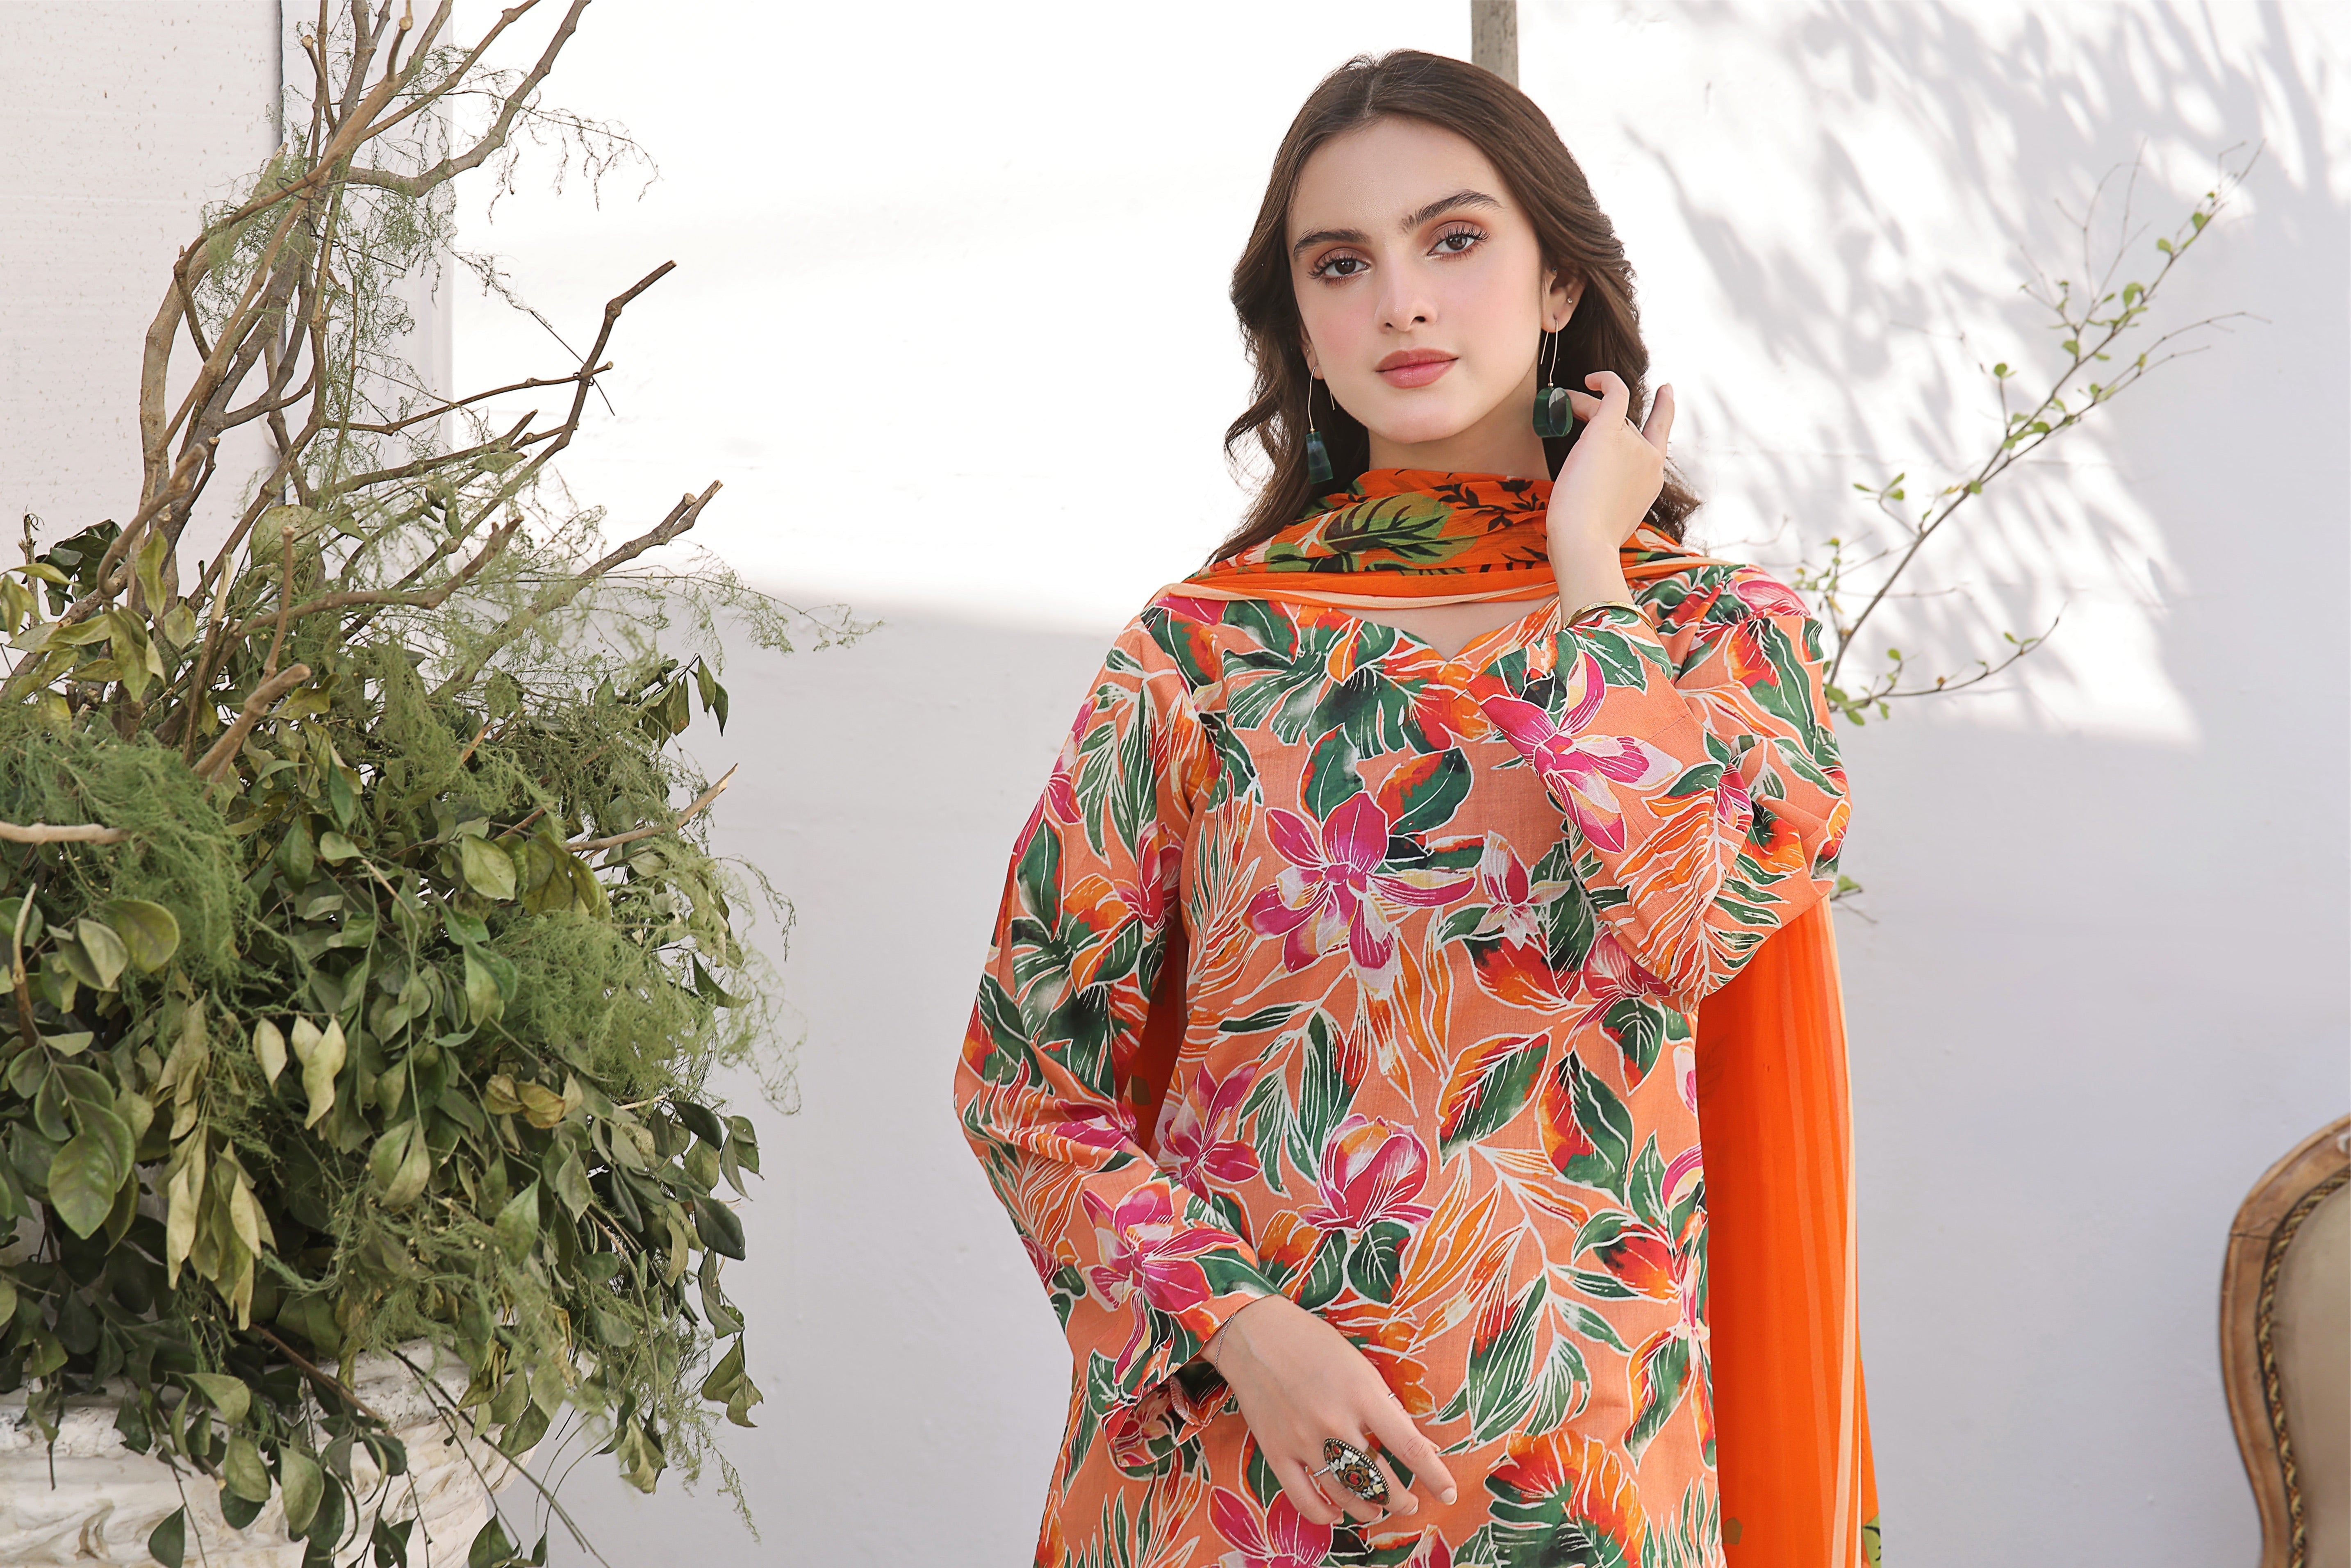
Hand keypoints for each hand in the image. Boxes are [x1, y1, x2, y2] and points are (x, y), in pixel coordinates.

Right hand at [1206, 1294, 1457, 1527]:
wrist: (1255, 1334)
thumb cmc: (1315, 1344)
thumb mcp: (1361, 1367)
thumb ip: (1387, 1408)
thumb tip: (1419, 1447)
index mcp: (1363, 1395)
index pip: (1410, 1447)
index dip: (1434, 1476)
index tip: (1448, 1493)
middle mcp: (1334, 1421)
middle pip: (1379, 1480)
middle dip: (1401, 1500)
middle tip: (1409, 1503)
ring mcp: (1303, 1440)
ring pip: (1346, 1494)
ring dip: (1369, 1509)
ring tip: (1378, 1509)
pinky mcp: (1276, 1451)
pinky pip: (1304, 1498)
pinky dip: (1325, 1513)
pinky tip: (1337, 1511)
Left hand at [1543, 372, 1674, 611]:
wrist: (1585, 542)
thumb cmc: (1586, 541)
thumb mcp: (1608, 519)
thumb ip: (1609, 499)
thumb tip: (1589, 495)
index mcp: (1650, 482)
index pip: (1658, 442)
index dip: (1663, 413)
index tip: (1666, 392)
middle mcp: (1649, 459)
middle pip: (1629, 425)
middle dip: (1612, 411)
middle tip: (1597, 390)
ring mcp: (1633, 444)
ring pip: (1610, 413)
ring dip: (1586, 404)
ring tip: (1562, 403)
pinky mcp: (1610, 430)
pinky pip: (1615, 391)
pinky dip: (1604, 380)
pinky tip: (1589, 378)